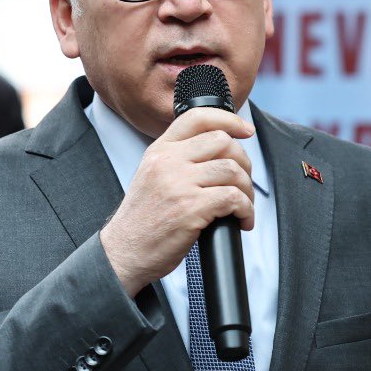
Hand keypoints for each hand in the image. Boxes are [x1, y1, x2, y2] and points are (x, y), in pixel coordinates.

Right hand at [101, 108, 254, 296]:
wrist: (124, 252)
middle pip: (223, 142)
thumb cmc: (142, 221)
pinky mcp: (190, 208)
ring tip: (242, 206)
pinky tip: (241, 220)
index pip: (197, 118)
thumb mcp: (152, 176)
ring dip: (247, 190)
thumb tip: (219, 153)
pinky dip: (246, 210)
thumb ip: (177, 159)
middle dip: (243, 163)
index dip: (229, 120)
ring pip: (232, 170)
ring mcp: (179, 184)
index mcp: (159, 151)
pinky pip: (233, 198)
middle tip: (243, 184)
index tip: (246, 130)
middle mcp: (168, 161)